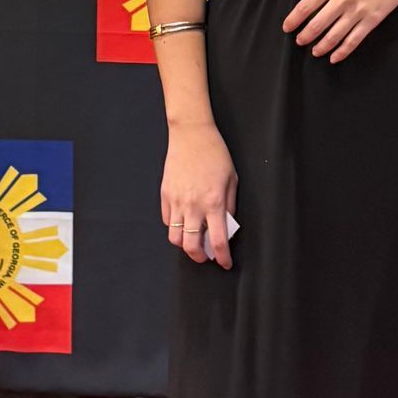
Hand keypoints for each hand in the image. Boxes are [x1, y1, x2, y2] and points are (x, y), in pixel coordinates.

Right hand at [161, 120, 236, 268]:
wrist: (192, 135)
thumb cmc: (215, 154)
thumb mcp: (232, 180)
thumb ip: (229, 206)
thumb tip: (227, 225)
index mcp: (214, 202)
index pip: (218, 241)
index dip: (223, 257)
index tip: (225, 262)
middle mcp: (193, 205)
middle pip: (191, 246)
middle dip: (200, 257)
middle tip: (206, 255)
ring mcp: (176, 201)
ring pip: (175, 238)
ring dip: (185, 244)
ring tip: (193, 240)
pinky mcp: (165, 195)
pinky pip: (167, 221)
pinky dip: (176, 227)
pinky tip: (184, 222)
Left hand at [283, 0, 397, 62]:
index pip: (307, 5)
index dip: (294, 18)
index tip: (287, 27)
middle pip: (318, 23)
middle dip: (306, 35)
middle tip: (299, 41)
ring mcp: (359, 10)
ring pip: (334, 35)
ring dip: (322, 46)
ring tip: (314, 52)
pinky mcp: (372, 19)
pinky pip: (354, 40)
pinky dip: (343, 51)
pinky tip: (334, 58)